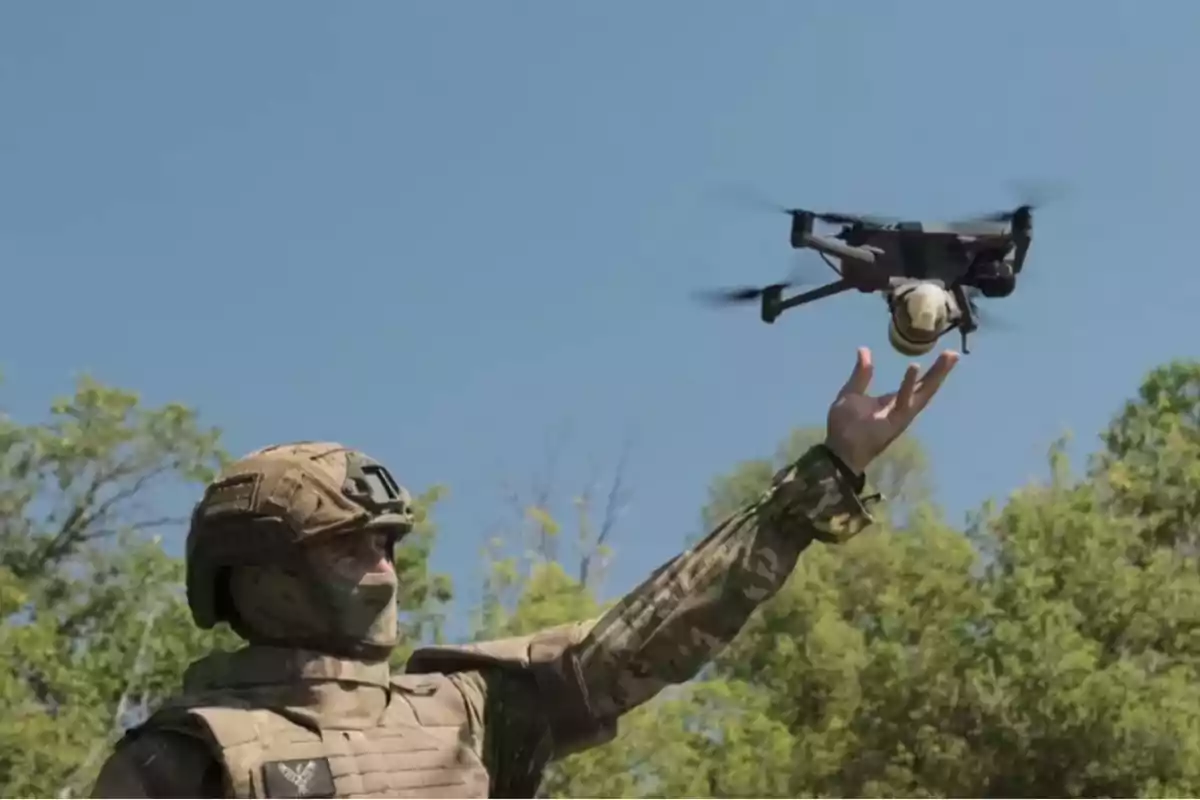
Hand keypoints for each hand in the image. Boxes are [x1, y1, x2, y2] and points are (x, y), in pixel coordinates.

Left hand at [824, 346, 958, 474]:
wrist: (837, 448)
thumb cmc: (844, 424)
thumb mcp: (852, 392)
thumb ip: (862, 373)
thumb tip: (864, 349)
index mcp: (893, 401)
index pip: (917, 383)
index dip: (931, 371)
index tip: (945, 353)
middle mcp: (902, 408)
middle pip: (926, 387)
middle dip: (941, 371)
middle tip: (954, 354)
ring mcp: (900, 415)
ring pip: (923, 393)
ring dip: (935, 375)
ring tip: (948, 357)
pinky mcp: (895, 422)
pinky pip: (904, 401)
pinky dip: (908, 385)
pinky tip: (915, 367)